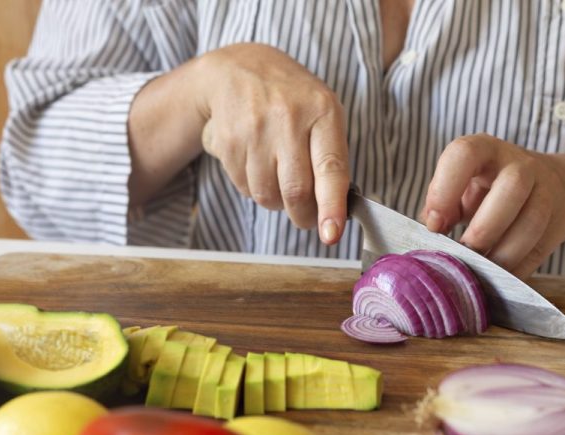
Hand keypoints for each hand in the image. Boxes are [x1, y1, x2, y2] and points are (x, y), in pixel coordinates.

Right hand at [195, 43, 349, 244]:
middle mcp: (288, 118)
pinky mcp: (229, 140)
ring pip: (268, 196)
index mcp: (322, 111)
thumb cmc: (292, 101)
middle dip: (304, 216)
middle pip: (295, 192)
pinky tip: (258, 165)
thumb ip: (332, 161)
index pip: (330, 169)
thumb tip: (335, 215)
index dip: (331, 207)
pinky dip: (255, 188)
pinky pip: (245, 188)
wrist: (238, 69)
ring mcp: (255, 129)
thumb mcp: (322, 114)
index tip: (331, 233)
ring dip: (277, 202)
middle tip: (307, 218)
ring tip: (279, 177)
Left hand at [420, 134, 564, 278]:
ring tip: (481, 268)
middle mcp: (520, 165)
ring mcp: (545, 191)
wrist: (552, 186)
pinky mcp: (559, 220)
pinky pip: (539, 249)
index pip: (464, 154)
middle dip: (484, 227)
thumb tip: (432, 228)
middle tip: (465, 250)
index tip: (434, 224)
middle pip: (512, 187)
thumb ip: (441, 205)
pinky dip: (516, 268)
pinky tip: (498, 275)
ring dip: (503, 254)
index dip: (445, 191)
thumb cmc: (490, 189)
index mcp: (485, 150)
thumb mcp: (461, 186)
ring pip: (532, 222)